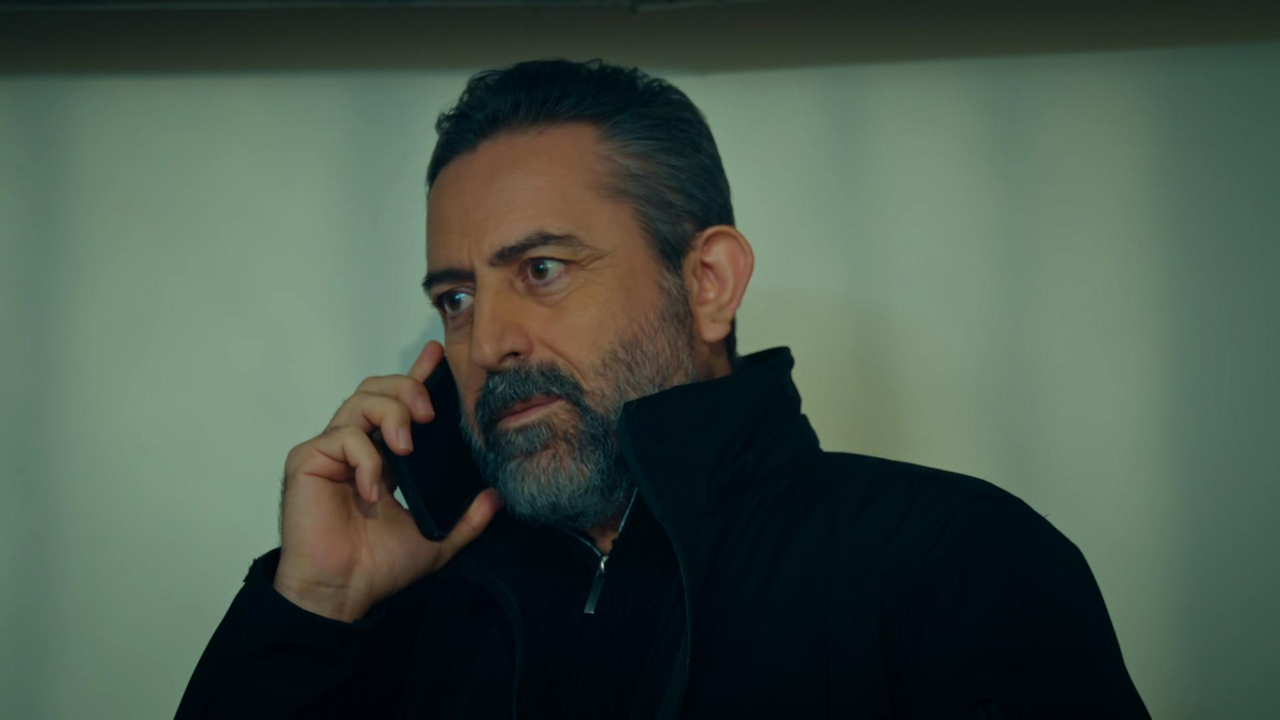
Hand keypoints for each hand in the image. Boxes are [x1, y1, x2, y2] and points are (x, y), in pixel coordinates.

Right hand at [272, 340, 501, 621]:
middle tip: (428, 413)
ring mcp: (331, 452)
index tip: (437, 356)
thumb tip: (497, 497)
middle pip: (377, 389)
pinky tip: (375, 490)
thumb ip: (467, 519)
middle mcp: (356, 446)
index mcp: (384, 456)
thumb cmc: (379, 566)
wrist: (343, 593)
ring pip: (359, 401)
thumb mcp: (437, 539)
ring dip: (390, 415)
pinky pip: (341, 437)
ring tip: (406, 448)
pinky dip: (366, 457)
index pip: (399, 405)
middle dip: (407, 390)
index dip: (417, 377)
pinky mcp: (308, 460)